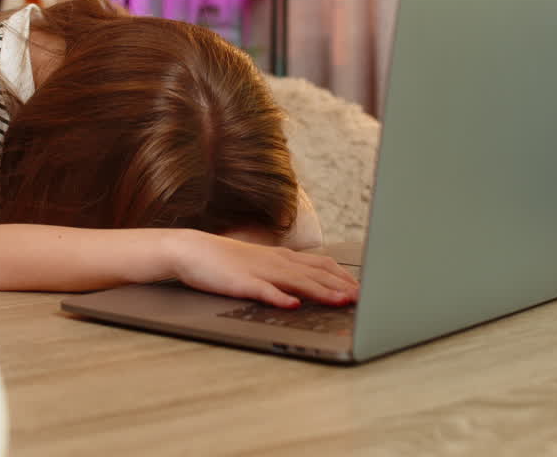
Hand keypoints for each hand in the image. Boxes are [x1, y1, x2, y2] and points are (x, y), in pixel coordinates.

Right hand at [167, 231, 358, 307]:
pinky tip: (293, 305)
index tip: (362, 288)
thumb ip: (282, 272)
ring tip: (342, 302)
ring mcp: (260, 271)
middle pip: (317, 274)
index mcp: (282, 257)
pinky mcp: (242, 282)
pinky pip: (264, 291)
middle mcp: (276, 262)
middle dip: (342, 286)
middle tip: (364, 298)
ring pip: (298, 282)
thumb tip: (304, 286)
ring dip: (322, 292)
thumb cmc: (224, 260)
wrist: (191, 250)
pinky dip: (280, 298)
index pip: (322, 265)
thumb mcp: (259, 263)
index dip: (344, 277)